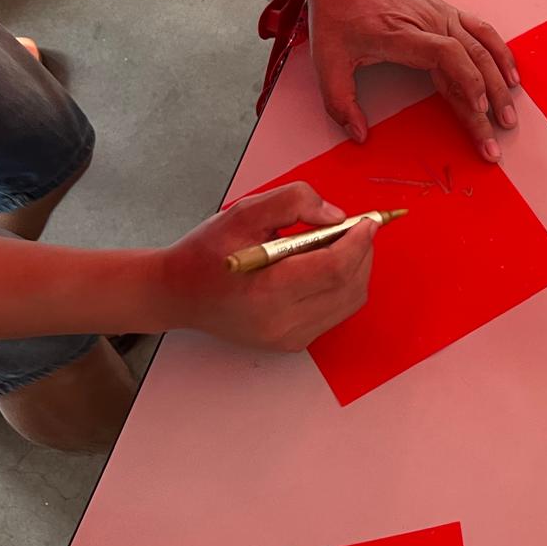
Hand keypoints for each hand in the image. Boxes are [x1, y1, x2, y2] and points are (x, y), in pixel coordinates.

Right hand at [156, 182, 375, 350]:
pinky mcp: (293, 343)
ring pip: (350, 301)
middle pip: (350, 286)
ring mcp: (289, 338)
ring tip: (340, 245)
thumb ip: (292, 202)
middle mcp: (282, 322)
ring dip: (356, 269)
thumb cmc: (207, 252)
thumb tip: (336, 216)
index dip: (359, 242)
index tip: (367, 221)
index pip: (335, 268)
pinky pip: (337, 312)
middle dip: (362, 253)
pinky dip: (343, 286)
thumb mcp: (243, 212)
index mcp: (267, 290)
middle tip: (357, 229)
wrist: (178, 294)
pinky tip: (325, 266)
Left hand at [305, 0, 518, 161]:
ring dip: (500, 80)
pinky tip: (510, 76)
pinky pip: (481, 31)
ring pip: (482, 46)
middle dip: (490, 98)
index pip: (447, 54)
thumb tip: (359, 135)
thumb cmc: (335, 12)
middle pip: (472, 57)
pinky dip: (500, 53)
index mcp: (402, 33)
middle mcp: (428, 20)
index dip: (467, 81)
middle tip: (498, 135)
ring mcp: (440, 13)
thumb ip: (340, 103)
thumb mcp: (326, 61)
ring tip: (509, 112)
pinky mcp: (445, 10)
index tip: (478, 110)